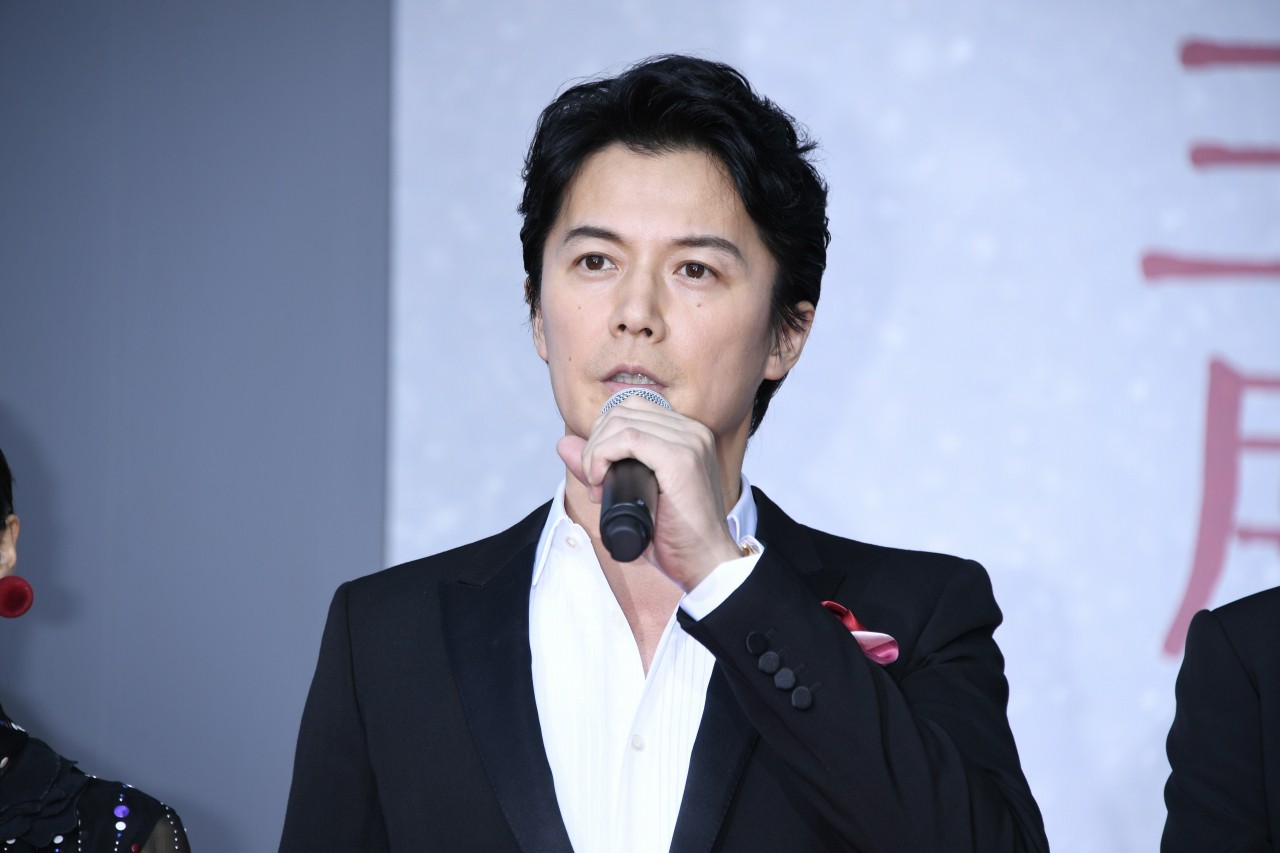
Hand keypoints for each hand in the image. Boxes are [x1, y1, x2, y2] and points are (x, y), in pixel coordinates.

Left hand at [557, 396, 741, 590]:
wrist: (706, 563)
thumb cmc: (674, 536)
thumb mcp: (632, 494)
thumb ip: (599, 466)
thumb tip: (563, 443)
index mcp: (687, 435)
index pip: (632, 409)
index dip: (604, 434)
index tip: (597, 471)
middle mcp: (692, 432)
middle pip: (623, 411)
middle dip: (596, 443)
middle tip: (594, 481)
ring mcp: (689, 442)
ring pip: (621, 422)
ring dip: (596, 451)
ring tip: (597, 484)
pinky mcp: (680, 459)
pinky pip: (628, 438)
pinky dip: (602, 455)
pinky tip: (600, 480)